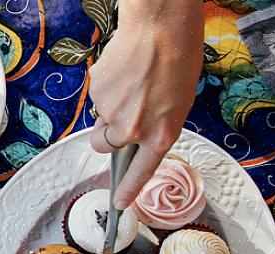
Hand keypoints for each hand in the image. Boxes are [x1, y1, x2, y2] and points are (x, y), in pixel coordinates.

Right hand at [88, 0, 202, 208]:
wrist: (160, 27)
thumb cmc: (178, 59)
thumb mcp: (178, 103)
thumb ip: (155, 127)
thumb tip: (134, 135)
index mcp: (160, 134)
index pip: (140, 172)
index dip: (127, 190)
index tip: (119, 204)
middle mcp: (134, 129)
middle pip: (104, 146)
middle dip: (105, 135)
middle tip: (118, 114)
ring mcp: (112, 112)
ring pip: (99, 121)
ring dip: (107, 109)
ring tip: (129, 84)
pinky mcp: (97, 93)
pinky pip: (96, 98)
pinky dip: (106, 89)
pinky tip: (122, 72)